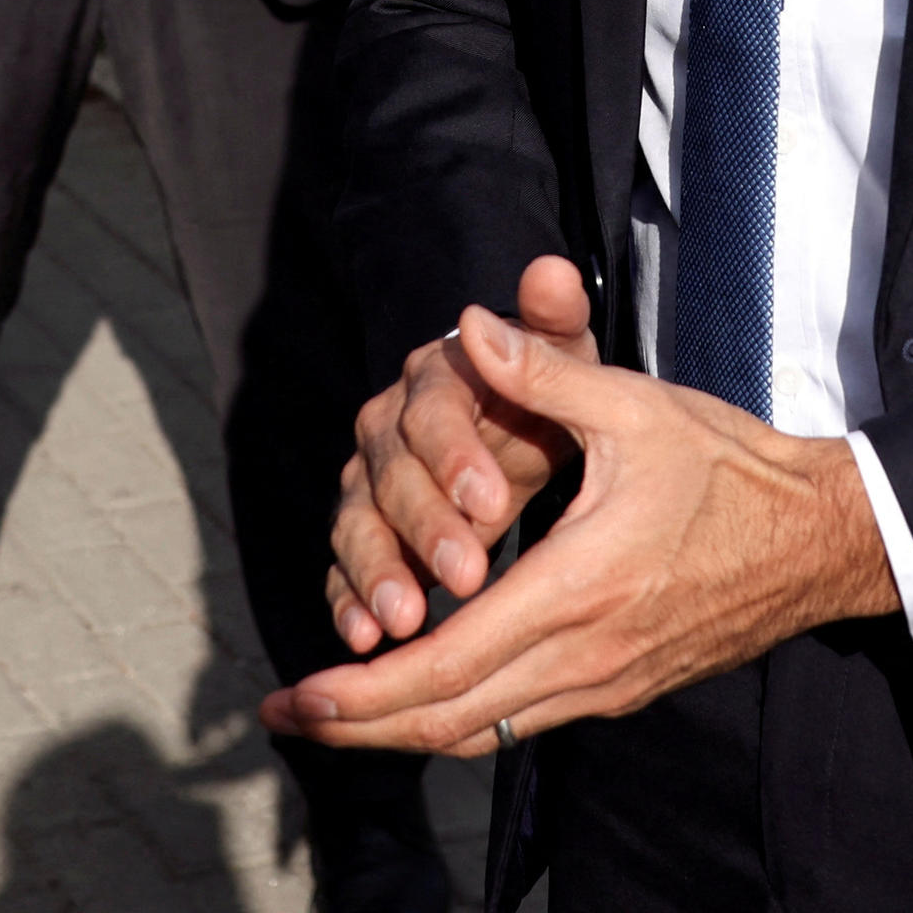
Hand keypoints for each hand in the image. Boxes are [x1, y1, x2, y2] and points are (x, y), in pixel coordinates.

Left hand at [269, 280, 902, 760]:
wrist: (821, 538)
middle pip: (448, 721)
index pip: (446, 664)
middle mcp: (586, 657)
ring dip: (404, 731)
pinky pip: (523, 724)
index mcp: (578, 590)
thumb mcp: (638, 407)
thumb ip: (545, 373)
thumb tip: (465, 328)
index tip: (299, 694)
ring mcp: (606, 684)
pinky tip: (427, 695)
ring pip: (484, 734)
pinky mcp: (623, 688)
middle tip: (289, 716)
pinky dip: (461, 719)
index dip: (363, 691)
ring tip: (339, 718)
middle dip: (360, 726)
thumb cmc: (731, 466)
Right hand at [329, 256, 595, 651]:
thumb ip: (555, 322)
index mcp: (433, 377)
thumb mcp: (569, 356)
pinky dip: (348, 605)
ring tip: (403, 623)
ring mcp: (366, 486)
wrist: (524, 432)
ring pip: (357, 527)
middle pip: (390, 477)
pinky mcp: (363, 537)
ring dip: (376, 575)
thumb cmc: (551, 394)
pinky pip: (344, 572)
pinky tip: (364, 641)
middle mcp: (386, 428)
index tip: (496, 503)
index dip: (457, 457)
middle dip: (423, 528)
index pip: (434, 414)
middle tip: (465, 573)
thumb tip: (551, 271)